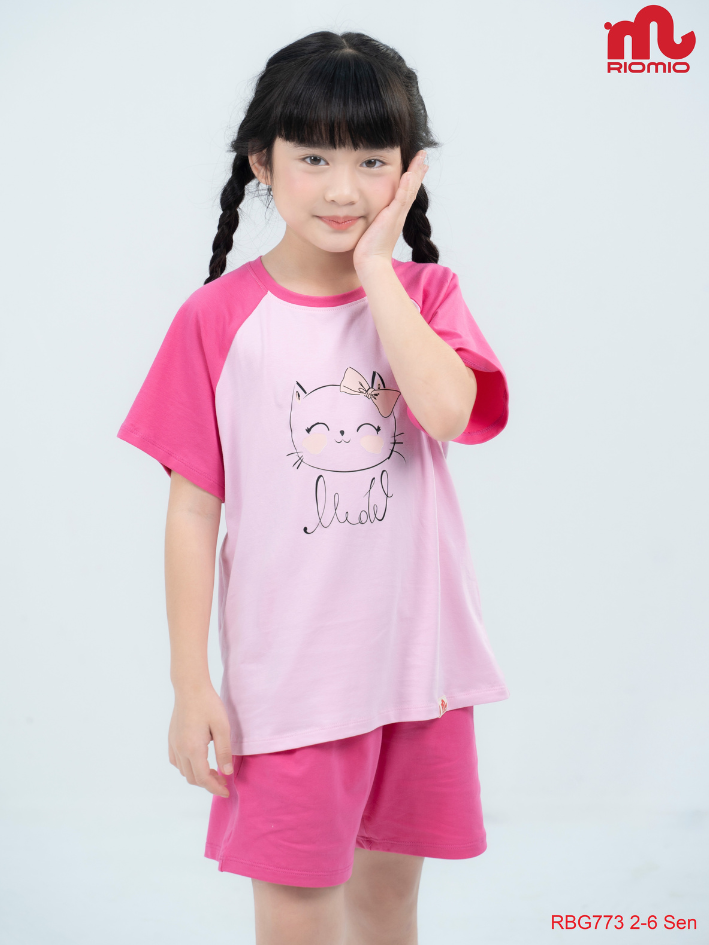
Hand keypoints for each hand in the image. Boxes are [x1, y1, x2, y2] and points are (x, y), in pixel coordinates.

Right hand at [168, 684, 232, 797]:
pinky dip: (187, 767)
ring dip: (198, 776)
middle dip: (208, 784)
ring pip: (184, 771)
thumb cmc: (208, 704)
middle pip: (193, 778)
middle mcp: (180, 750)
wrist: (190, 687)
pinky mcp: (171, 739)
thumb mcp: (222, 727)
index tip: (227, 791)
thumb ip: (224, 751)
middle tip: (223, 780)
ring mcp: (173, 744)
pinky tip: (198, 761)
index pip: (203, 778)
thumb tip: (226, 772)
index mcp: (193, 749)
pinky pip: (176, 761)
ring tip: (213, 771)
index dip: (215, 788)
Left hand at [353, 150, 427, 273]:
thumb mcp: (373, 228)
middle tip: (423, 155)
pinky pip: (400, 199)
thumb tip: (369, 215)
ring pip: (409, 190)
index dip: (412, 178)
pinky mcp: (391, 218)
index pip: (405, 192)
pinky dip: (405, 186)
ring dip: (415, 172)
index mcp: (395, 215)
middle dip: (417, 170)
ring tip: (421, 158)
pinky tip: (409, 173)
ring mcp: (397, 215)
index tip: (418, 164)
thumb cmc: (369, 250)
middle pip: (411, 187)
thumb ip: (374, 219)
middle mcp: (399, 213)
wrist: (372, 263)